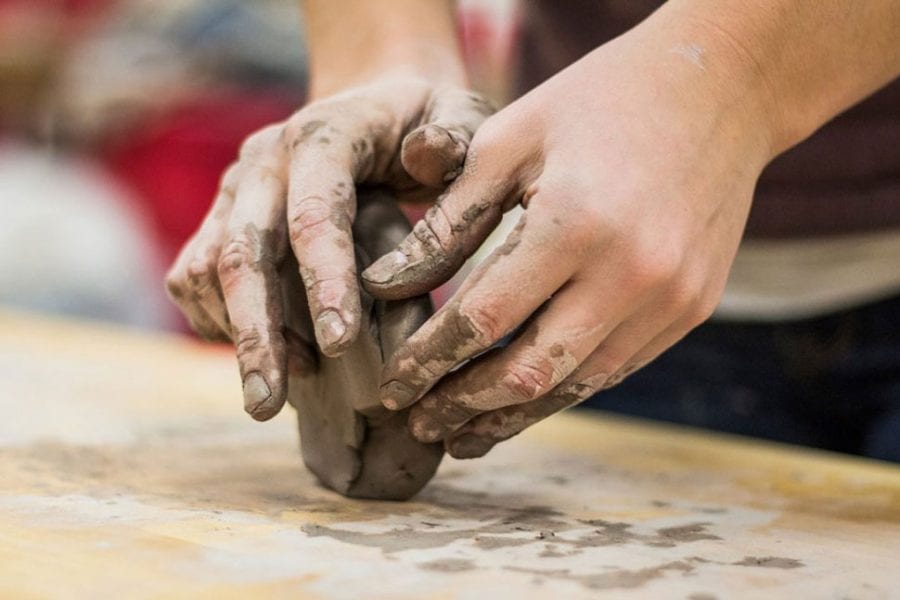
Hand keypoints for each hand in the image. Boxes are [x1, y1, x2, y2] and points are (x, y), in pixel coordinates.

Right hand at [165, 75, 491, 419]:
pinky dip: (218, 323)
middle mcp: (264, 162)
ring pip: (206, 269)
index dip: (324, 281)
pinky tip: (264, 356)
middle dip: (256, 332)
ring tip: (273, 394)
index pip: (315, 213)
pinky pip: (194, 277)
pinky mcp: (220, 218)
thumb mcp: (459, 114)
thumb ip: (455, 137)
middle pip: (242, 251)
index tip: (340, 346)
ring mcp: (235, 191)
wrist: (372, 105)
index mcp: (324, 136)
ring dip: (235, 335)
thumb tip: (426, 157)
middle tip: (267, 405)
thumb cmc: (425, 122)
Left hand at [362, 26, 775, 457]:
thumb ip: (448, 221)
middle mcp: (631, 273)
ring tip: (463, 435)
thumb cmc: (597, 102)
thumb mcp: (509, 140)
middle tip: (418, 423)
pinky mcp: (693, 308)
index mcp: (574, 222)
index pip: (482, 318)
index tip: (390, 385)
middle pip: (529, 371)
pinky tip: (526, 398)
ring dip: (514, 415)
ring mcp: (671, 298)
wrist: (721, 87)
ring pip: (576, 384)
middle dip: (464, 405)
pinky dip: (564, 388)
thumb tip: (385, 286)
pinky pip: (617, 367)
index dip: (428, 360)